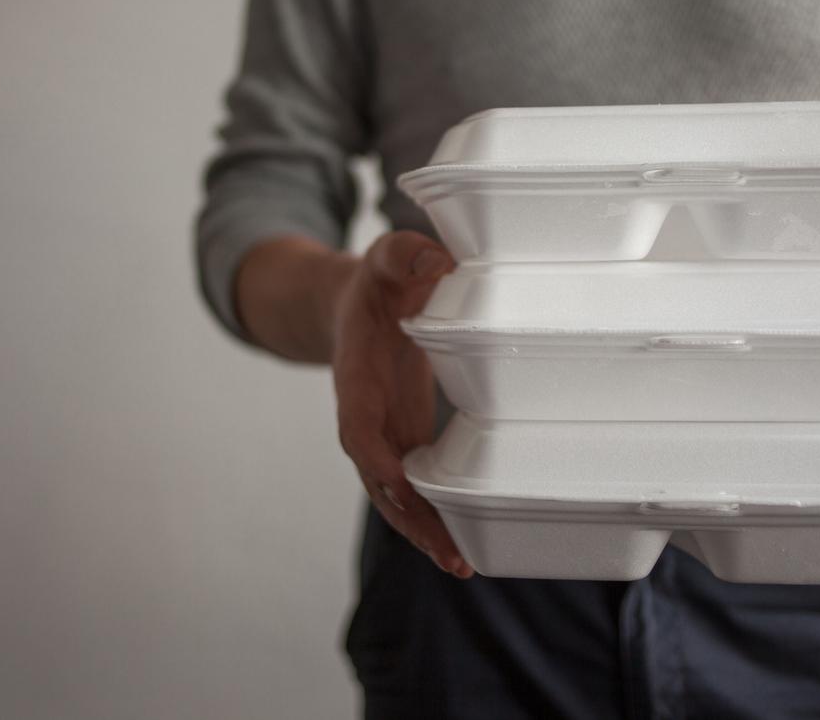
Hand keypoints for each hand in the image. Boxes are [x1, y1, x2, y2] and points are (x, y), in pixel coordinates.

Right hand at [331, 231, 472, 577]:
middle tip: (448, 552)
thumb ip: (402, 254)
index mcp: (356, 376)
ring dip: (424, 530)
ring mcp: (383, 433)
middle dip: (409, 516)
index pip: (358, 424)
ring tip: (461, 564)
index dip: (375, 456)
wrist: (356, 307)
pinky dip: (433, 515)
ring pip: (395, 494)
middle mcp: (365, 415)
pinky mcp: (403, 440)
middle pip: (378, 478)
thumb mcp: (385, 259)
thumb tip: (436, 257)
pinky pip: (414, 485)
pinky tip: (463, 544)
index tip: (398, 482)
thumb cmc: (374, 284)